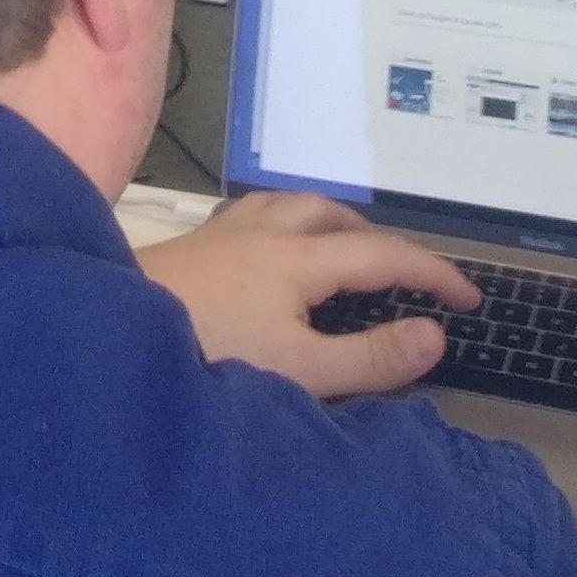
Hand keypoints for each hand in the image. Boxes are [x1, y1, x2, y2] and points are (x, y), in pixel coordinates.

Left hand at [137, 191, 474, 397]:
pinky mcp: (189, 246)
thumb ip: (371, 356)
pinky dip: (282, 224)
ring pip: (289, 206)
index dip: (433, 272)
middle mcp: (261, 231)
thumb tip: (434, 334)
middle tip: (407, 271)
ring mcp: (220, 233)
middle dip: (378, 237)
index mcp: (297, 258)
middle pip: (333, 215)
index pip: (383, 255)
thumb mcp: (301, 371)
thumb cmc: (207, 352)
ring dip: (328, 221)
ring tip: (345, 249)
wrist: (106, 333)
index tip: (469, 297)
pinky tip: (267, 252)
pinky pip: (251, 216)